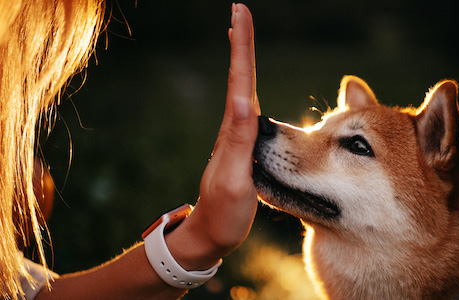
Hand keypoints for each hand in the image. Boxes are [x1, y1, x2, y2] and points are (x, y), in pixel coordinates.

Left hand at [165, 3, 258, 269]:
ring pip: (241, 90)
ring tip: (240, 34)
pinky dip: (246, 87)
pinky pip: (246, 110)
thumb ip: (239, 142)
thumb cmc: (224, 214)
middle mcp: (233, 129)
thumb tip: (245, 100)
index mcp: (234, 133)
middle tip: (240, 11)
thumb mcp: (235, 181)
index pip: (240, 83)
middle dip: (241, 43)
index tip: (239, 15)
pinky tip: (247, 87)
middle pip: (239, 78)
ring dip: (242, 60)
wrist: (210, 235)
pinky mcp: (241, 148)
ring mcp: (236, 138)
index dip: (241, 49)